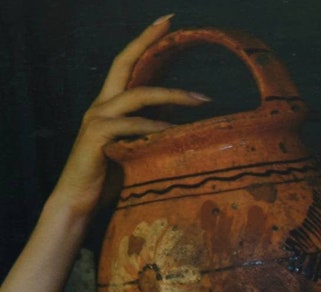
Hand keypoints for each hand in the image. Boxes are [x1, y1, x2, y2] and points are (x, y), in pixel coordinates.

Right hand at [51, 15, 210, 216]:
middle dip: (147, 41)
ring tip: (202, 99)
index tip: (167, 22)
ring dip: (173, 95)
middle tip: (172, 24)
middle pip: (124, 63)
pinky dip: (157, 127)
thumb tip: (189, 130)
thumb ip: (154, 134)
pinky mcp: (97, 136)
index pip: (127, 64)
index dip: (144, 41)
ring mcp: (97, 118)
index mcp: (110, 105)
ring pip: (137, 95)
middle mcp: (101, 105)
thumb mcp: (138, 150)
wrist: (79, 202)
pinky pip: (133, 126)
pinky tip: (177, 131)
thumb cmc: (112, 179)